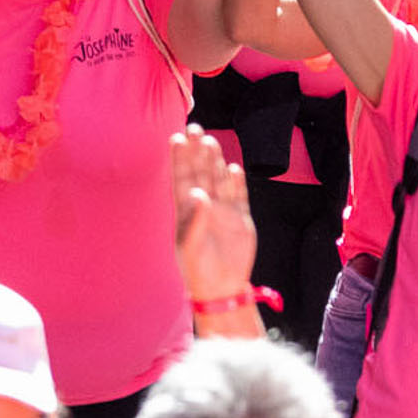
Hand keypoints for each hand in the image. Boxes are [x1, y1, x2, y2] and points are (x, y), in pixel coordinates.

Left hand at [170, 127, 258, 304]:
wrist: (222, 289)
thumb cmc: (197, 268)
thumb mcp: (189, 246)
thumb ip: (195, 220)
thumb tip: (198, 194)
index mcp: (186, 209)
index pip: (181, 178)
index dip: (179, 158)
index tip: (176, 137)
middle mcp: (204, 204)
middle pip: (201, 172)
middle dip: (198, 151)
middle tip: (195, 128)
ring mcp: (223, 209)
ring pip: (219, 179)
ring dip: (216, 161)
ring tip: (211, 141)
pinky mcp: (241, 218)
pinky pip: (239, 195)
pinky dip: (236, 182)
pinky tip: (233, 168)